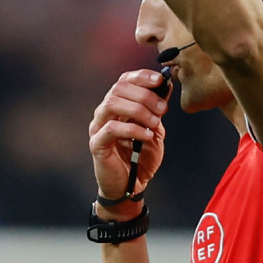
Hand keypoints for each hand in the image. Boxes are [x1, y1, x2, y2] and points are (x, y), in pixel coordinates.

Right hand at [90, 69, 169, 209]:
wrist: (131, 186)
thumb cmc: (141, 158)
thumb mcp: (154, 129)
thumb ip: (157, 109)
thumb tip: (165, 86)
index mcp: (118, 106)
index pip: (124, 81)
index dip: (141, 76)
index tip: (160, 80)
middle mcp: (105, 113)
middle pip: (118, 89)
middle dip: (144, 95)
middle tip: (162, 108)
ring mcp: (98, 128)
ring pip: (112, 104)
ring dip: (138, 109)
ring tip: (154, 121)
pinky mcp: (97, 144)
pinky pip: (111, 129)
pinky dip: (132, 129)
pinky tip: (146, 135)